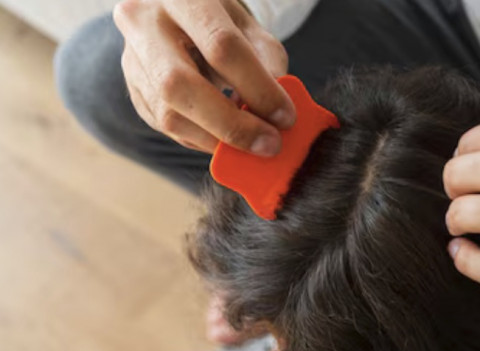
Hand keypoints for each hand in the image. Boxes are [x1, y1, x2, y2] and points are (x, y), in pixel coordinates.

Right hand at [113, 0, 295, 154]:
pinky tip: (227, 138)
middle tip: (269, 143)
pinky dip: (204, 140)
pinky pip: (168, 128)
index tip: (286, 116)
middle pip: (180, 85)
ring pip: (169, 115)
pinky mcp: (134, 91)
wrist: (174, 15)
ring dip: (218, 139)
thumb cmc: (218, 20)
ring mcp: (131, 60)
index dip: (258, 88)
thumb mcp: (248, 26)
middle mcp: (144, 24)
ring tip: (252, 144)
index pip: (221, 47)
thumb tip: (277, 112)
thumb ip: (267, 61)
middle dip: (232, 124)